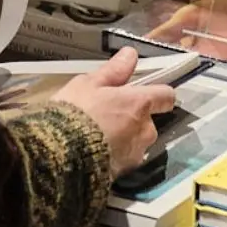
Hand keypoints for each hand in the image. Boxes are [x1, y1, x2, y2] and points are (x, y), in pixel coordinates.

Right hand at [51, 49, 179, 176]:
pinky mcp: (124, 172)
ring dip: (125, 138)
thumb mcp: (88, 84)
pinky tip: (95, 152)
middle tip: (107, 116)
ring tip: (98, 137)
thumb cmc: (75, 112)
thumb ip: (114, 71)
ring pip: (138, 142)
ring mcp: (136, 153)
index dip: (159, 94)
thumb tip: (131, 54)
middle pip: (149, 122)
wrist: (60, 153)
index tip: (146, 93)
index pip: (165, 96)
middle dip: (133, 119)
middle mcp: (145, 129)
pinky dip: (115, 155)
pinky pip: (125, 159)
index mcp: (139, 104)